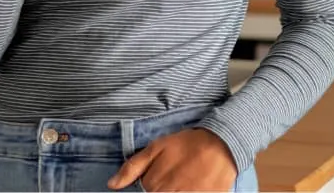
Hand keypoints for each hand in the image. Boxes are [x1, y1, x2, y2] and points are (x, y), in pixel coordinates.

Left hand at [108, 128, 236, 191]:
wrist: (221, 146)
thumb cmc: (186, 145)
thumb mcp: (156, 148)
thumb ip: (132, 167)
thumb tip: (112, 185)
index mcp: (152, 187)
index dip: (149, 186)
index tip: (159, 178)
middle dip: (162, 188)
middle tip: (174, 177)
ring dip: (174, 190)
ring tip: (183, 180)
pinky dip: (186, 191)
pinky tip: (190, 185)